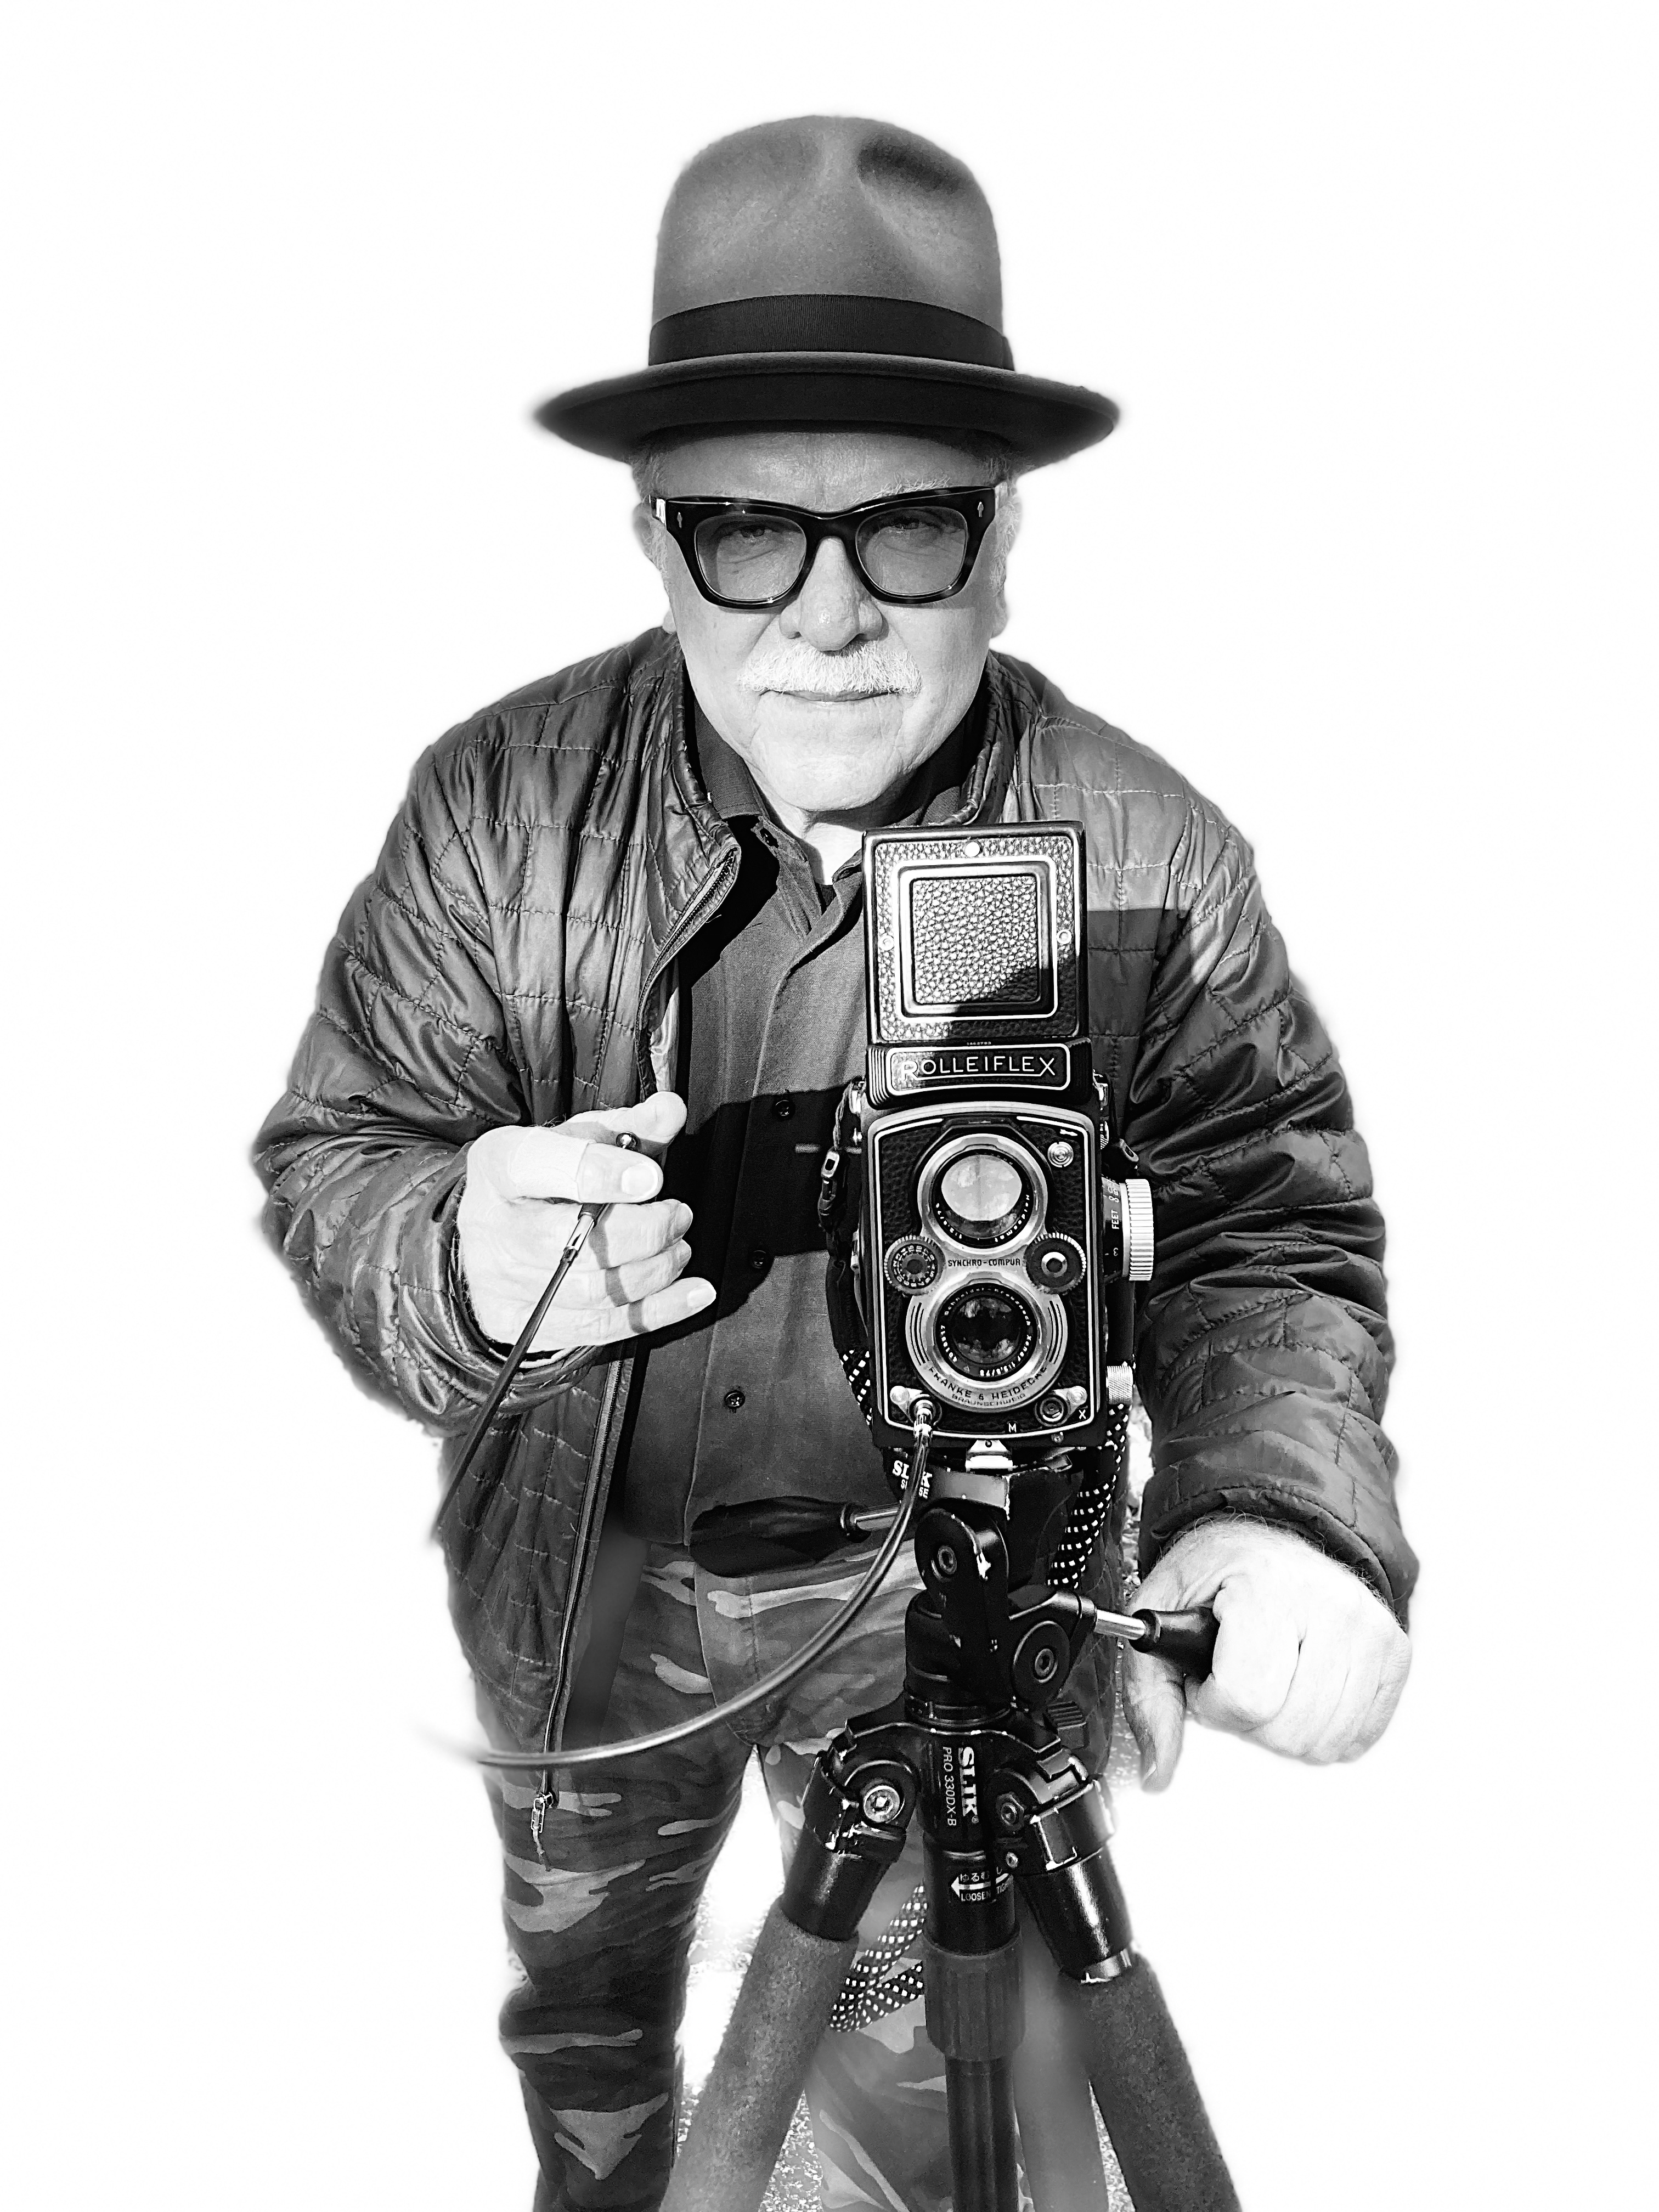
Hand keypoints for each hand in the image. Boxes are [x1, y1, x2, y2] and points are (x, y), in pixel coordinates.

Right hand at [456, 1093, 714, 1352]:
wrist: (493, 1227)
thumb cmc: (545, 1179)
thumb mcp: (583, 1138)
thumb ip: (632, 1126)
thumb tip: (672, 1111)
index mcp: (500, 1162)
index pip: (541, 1167)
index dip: (600, 1174)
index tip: (650, 1178)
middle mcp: (491, 1224)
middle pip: (571, 1242)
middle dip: (644, 1232)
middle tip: (677, 1215)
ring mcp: (498, 1280)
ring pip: (590, 1290)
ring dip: (654, 1270)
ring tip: (677, 1246)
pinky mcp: (515, 1321)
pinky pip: (597, 1328)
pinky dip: (656, 1311)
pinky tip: (691, 1293)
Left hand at [1122, 1520, 1410, 1789]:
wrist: (1275, 1533)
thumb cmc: (1218, 1571)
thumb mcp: (1160, 1612)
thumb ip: (1150, 1697)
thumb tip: (1159, 1775)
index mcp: (1265, 1587)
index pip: (1246, 1699)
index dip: (1213, 1704)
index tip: (1206, 1677)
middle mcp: (1329, 1604)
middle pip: (1288, 1731)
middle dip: (1247, 1719)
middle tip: (1236, 1676)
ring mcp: (1370, 1629)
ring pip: (1325, 1743)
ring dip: (1285, 1728)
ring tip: (1269, 1679)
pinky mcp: (1395, 1652)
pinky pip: (1361, 1736)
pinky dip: (1325, 1728)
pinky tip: (1303, 1688)